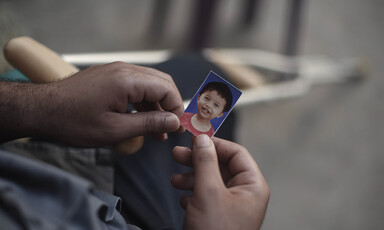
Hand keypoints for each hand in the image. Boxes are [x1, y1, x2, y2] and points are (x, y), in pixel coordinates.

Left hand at [1, 62, 183, 146]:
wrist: (42, 110)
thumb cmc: (74, 121)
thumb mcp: (115, 129)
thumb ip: (148, 124)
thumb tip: (174, 122)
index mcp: (128, 80)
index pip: (167, 88)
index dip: (176, 109)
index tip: (176, 129)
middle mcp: (124, 69)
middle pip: (161, 82)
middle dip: (169, 106)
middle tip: (170, 129)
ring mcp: (116, 71)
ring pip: (149, 84)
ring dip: (156, 106)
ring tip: (156, 131)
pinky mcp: (109, 76)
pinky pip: (135, 86)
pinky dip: (142, 102)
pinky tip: (141, 120)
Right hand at [172, 135, 269, 229]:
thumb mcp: (208, 192)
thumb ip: (205, 162)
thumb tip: (201, 138)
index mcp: (252, 186)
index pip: (237, 153)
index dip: (215, 143)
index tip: (194, 139)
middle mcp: (245, 194)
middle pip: (222, 166)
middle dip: (198, 160)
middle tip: (177, 154)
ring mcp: (233, 207)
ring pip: (212, 181)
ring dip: (192, 177)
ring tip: (175, 180)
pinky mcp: (220, 217)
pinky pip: (208, 197)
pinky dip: (194, 194)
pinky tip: (183, 199)